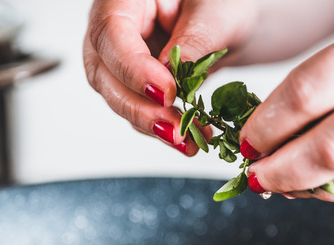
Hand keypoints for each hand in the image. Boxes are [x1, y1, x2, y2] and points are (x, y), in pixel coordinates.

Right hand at [83, 0, 255, 154]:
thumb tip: (173, 77)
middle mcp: (113, 26)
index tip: (165, 92)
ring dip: (150, 125)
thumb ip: (193, 41)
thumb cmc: (222, 2)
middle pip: (105, 72)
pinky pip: (137, 110)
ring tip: (186, 141)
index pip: (111, 32)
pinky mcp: (132, 84)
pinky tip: (186, 139)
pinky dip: (161, 128)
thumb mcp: (216, 12)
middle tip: (175, 129)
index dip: (133, 67)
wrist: (229, 20)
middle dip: (139, 107)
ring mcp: (118, 57)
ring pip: (117, 98)